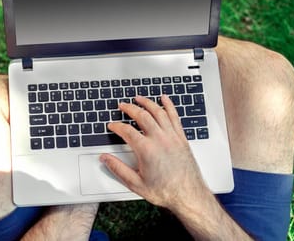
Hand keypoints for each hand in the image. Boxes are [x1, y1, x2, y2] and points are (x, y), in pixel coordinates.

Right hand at [100, 95, 206, 210]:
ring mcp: (172, 137)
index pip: (127, 131)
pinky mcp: (181, 138)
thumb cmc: (165, 191)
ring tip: (139, 98)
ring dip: (147, 102)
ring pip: (158, 112)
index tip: (112, 125)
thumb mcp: (136, 183)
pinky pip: (174, 116)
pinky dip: (169, 105)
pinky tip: (164, 99)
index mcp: (146, 149)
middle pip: (142, 116)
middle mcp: (160, 139)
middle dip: (130, 108)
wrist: (188, 195)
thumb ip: (118, 169)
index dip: (117, 126)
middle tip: (122, 105)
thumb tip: (105, 159)